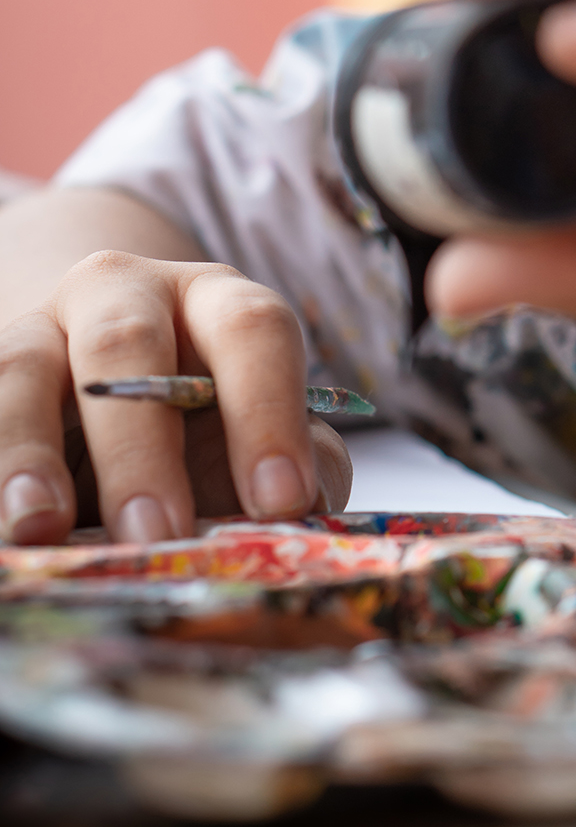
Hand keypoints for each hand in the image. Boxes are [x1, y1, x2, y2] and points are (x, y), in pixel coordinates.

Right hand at [0, 250, 350, 544]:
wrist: (95, 376)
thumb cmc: (199, 417)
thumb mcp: (253, 425)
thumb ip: (290, 462)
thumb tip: (296, 516)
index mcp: (214, 300)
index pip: (252, 330)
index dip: (268, 413)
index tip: (280, 502)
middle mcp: (122, 292)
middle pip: (126, 345)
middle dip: (141, 446)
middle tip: (157, 535)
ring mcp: (38, 327)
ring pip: (21, 368)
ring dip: (28, 452)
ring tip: (39, 529)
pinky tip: (2, 526)